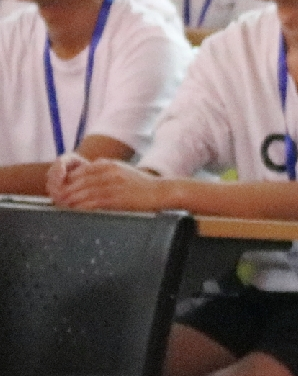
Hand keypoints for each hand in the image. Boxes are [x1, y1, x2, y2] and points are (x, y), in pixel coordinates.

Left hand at [48, 157, 167, 211]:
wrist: (163, 191)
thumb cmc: (144, 185)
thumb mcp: (123, 171)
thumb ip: (105, 172)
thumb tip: (87, 178)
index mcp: (108, 164)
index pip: (80, 171)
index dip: (68, 181)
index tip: (61, 190)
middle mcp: (108, 171)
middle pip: (78, 181)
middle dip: (65, 191)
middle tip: (57, 201)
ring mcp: (112, 184)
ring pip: (83, 191)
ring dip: (70, 200)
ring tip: (63, 207)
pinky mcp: (116, 197)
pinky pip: (93, 202)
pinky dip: (81, 206)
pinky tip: (76, 211)